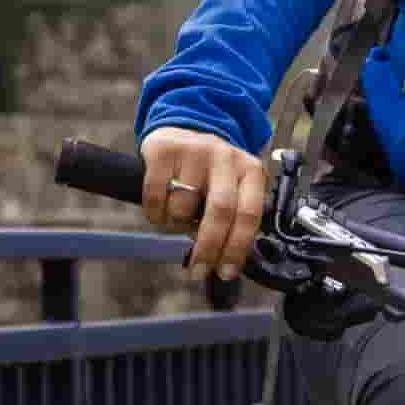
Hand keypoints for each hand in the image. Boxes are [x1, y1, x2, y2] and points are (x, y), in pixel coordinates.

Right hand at [138, 128, 272, 280]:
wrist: (181, 132)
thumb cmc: (208, 173)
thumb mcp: (231, 189)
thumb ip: (232, 220)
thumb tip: (225, 263)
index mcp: (249, 170)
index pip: (248, 214)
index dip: (236, 248)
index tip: (225, 273)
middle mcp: (225, 156)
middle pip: (220, 211)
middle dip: (208, 247)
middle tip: (199, 269)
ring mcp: (194, 150)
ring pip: (183, 207)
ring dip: (176, 225)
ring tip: (176, 218)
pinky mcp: (164, 149)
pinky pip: (155, 196)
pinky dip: (155, 213)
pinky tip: (159, 209)